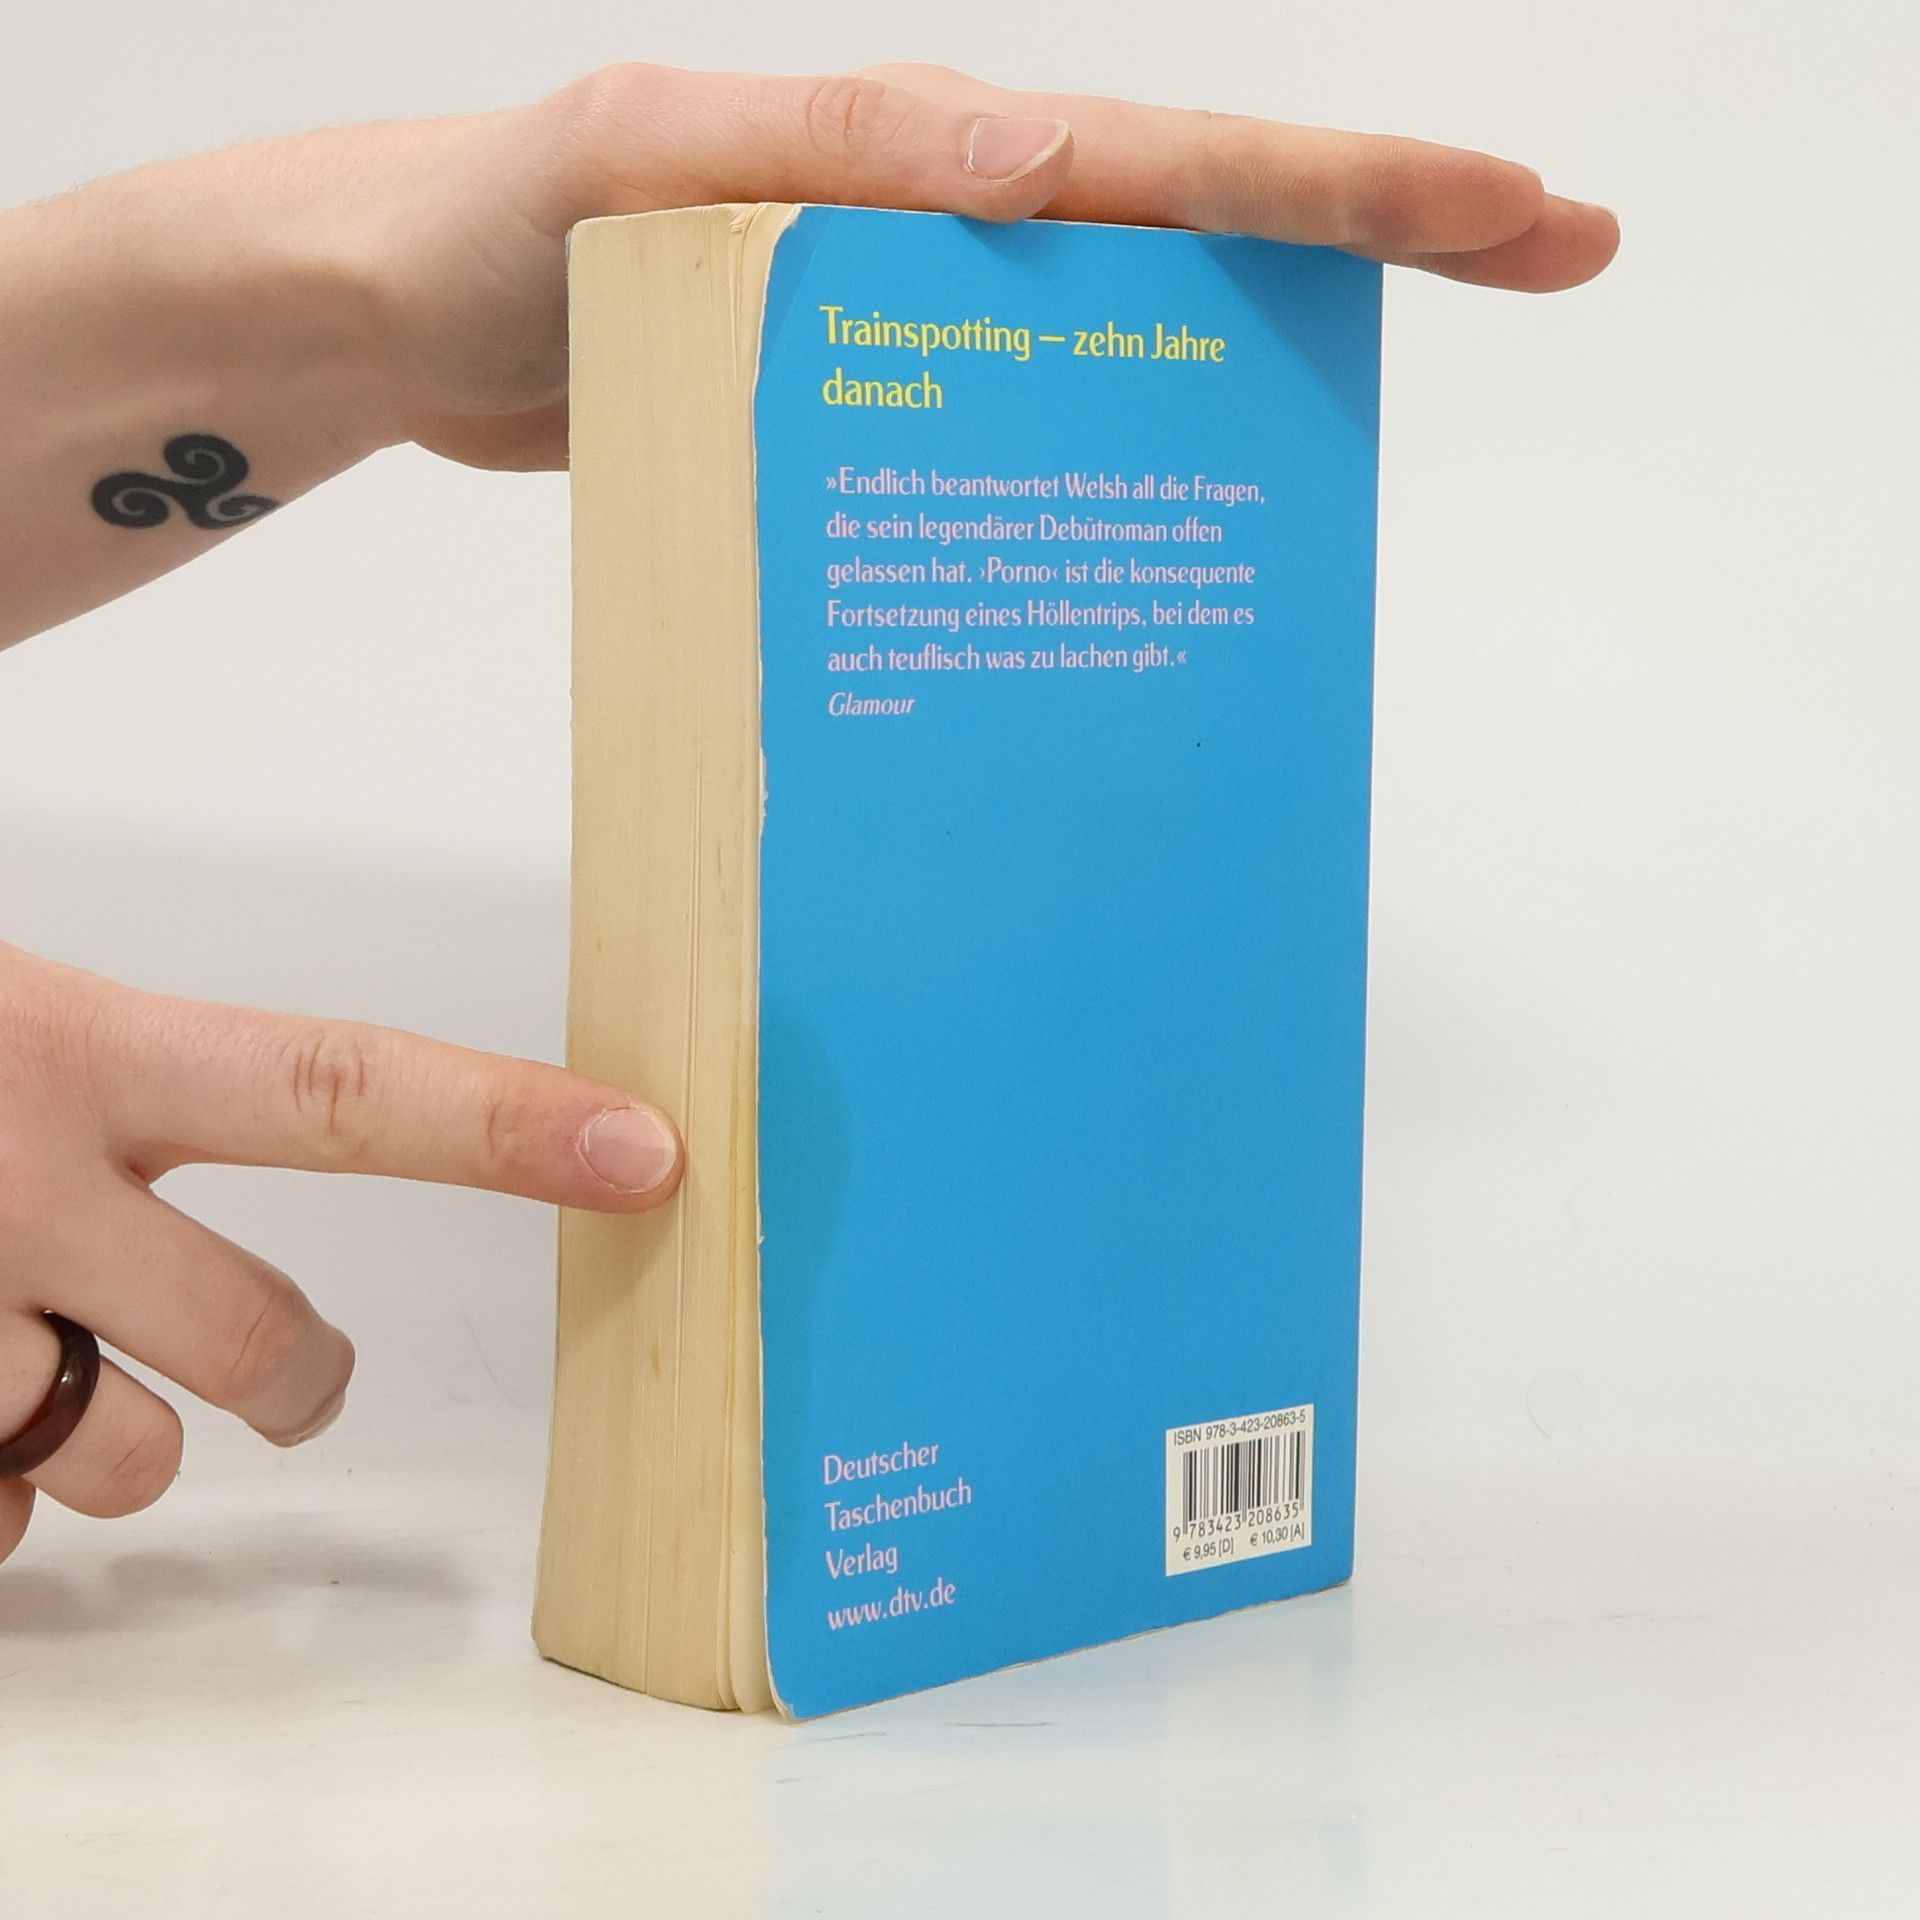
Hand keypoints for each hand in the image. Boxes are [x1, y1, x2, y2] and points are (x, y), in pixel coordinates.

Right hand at [0, 943, 680, 1563]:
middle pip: (262, 1334)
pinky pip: (0, 1521)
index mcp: (88, 1055)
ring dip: (130, 1439)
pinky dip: (4, 1482)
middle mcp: (27, 1187)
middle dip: (307, 1377)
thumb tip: (289, 1107)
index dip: (504, 1128)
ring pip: (136, 1460)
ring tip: (64, 1374)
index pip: (340, 1091)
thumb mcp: (20, 1020)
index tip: (638, 1153)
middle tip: (308, 1372)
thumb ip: (142, 1083)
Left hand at [362, 62, 1619, 468]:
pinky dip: (1101, 477)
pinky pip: (1020, 438)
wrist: (416, 322)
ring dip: (1254, 383)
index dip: (1347, 187)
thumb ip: (827, 156)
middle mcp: (950, 237)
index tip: (1511, 208)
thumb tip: (1038, 157)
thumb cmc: (504, 224)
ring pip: (1127, 350)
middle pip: (1198, 240)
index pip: (1174, 163)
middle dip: (1373, 244)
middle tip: (1544, 262)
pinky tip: (1147, 556)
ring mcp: (924, 333)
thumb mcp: (648, 160)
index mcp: (925, 160)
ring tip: (1370, 459)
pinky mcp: (876, 416)